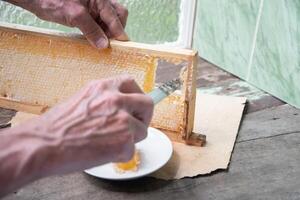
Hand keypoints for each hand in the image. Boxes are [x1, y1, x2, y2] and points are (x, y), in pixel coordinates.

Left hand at [12, 0, 128, 47]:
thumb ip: (91, 30)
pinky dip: (100, 33)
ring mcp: (94, 9)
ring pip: (110, 21)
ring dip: (108, 33)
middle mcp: (100, 2)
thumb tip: (104, 45)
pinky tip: (96, 40)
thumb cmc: (54, 0)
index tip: (122, 45)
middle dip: (116, 30)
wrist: (37, 0)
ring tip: (101, 43)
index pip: (115, 16)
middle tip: (109, 43)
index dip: (119, 31)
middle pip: (117, 16)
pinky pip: (100, 24)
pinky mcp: (88, 15)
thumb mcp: (74, 15)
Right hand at [36, 76, 152, 173]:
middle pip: (147, 104)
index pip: (132, 83)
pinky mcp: (125, 141)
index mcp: (104, 87)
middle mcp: (116, 100)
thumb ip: (104, 100)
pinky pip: (131, 150)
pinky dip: (121, 155)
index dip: (137, 96)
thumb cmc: (57, 125)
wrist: (44, 144)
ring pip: (142, 130)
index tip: (136, 105)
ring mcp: (123, 120)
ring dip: (130, 139)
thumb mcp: (82, 100)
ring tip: (108, 143)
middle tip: (133, 127)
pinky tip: (103, 153)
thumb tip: (120, 109)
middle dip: (143, 117)